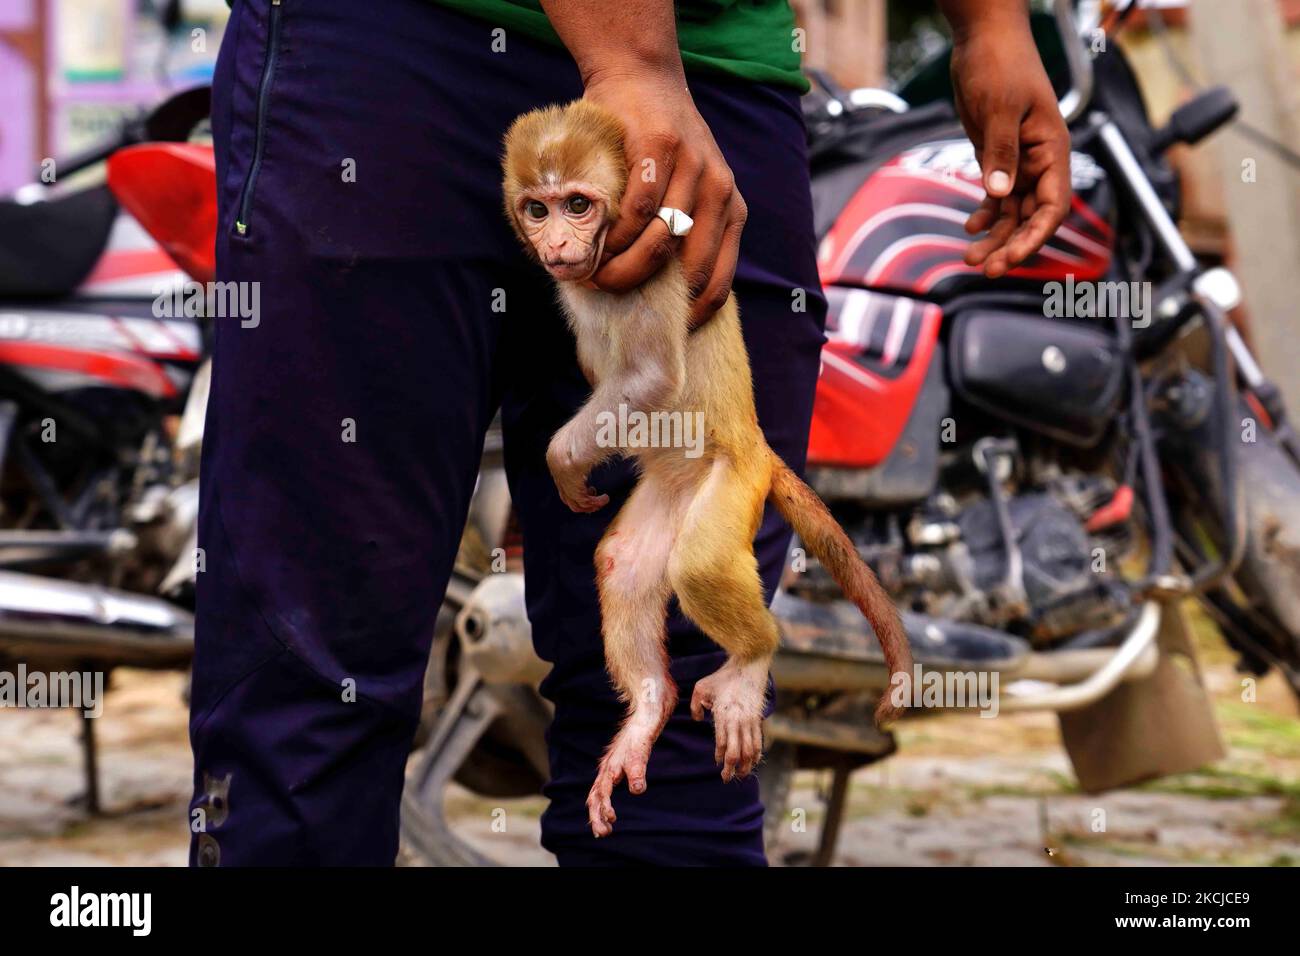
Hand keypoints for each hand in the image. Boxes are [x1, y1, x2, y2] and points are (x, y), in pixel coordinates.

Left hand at [546, 428, 608, 512]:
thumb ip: (582, 453)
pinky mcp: (571, 472)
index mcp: (556, 451)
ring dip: (590, 505)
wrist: (605, 414)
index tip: (593, 490)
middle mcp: (554, 459)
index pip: (561, 481)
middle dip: (583, 501)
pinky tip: (605, 498)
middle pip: (564, 493)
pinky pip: (581, 498)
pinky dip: (594, 503)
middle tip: (598, 500)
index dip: (577, 491)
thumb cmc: (603, 423)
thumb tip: (586, 463)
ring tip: (604, 500)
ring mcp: (561, 466)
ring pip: (572, 500)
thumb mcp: (587, 439)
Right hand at [583, 70, 746, 326]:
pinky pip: (641, 208)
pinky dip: (619, 234)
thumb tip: (657, 292)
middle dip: (651, 296)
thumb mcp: (686, 187)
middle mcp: (720, 189)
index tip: (665, 330)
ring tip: (599, 277)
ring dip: (627, 268)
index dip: (694, 312)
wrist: (641, 75)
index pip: (721, 277)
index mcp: (732, 208)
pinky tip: (600, 243)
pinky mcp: (661, 148)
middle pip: (690, 266)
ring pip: (663, 240)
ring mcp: (693, 167)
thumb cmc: (658, 143)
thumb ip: (682, 230)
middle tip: (614, 301)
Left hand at [949, 23, 1072, 278]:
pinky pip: (996, 197)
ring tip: (970, 258)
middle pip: (1032, 217)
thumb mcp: (999, 109)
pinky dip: (985, 215)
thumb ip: (1000, 153)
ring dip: (995, 237)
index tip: (1013, 257)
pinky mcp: (997, 158)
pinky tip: (970, 230)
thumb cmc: (1000, 66)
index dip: (1036, 236)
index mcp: (1052, 150)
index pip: (1054, 205)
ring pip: (1012, 212)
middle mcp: (1040, 162)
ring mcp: (1018, 162)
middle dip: (1011, 245)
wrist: (982, 41)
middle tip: (986, 269)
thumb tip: (1000, 194)